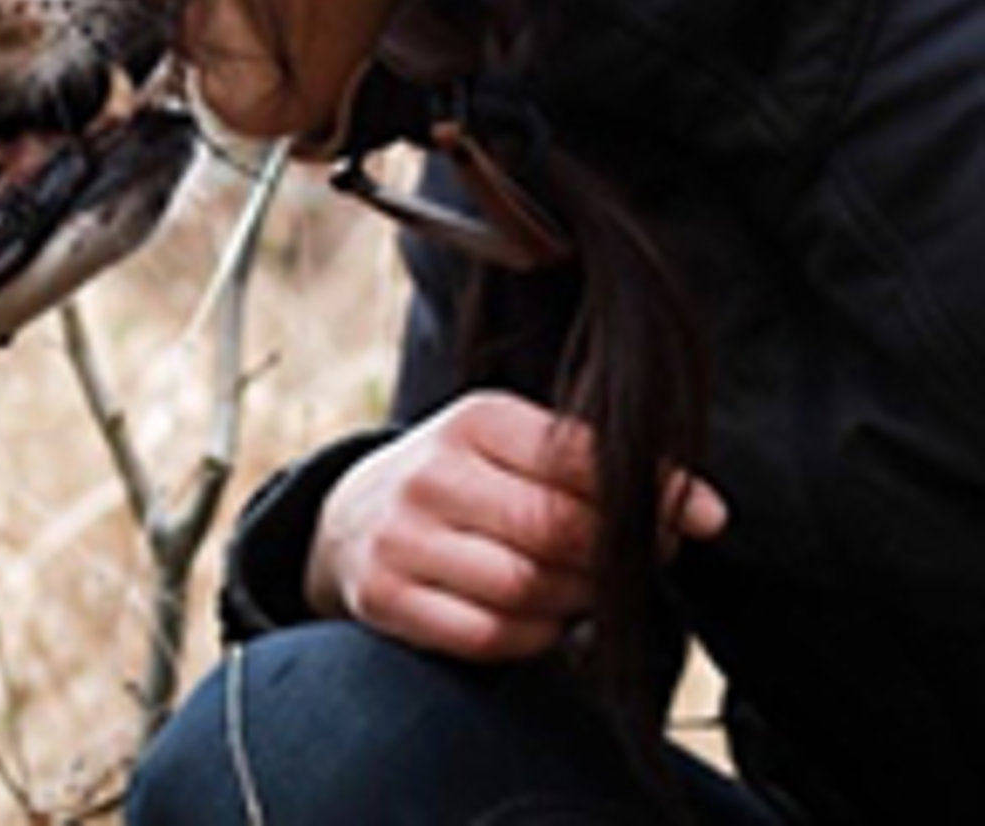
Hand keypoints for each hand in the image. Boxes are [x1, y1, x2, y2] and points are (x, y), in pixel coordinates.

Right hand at [303, 390, 727, 661]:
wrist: (352, 516)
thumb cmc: (466, 482)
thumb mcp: (515, 447)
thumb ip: (596, 470)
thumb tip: (705, 512)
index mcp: (474, 421)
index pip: (582, 461)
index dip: (652, 496)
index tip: (702, 519)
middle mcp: (432, 474)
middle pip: (558, 532)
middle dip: (615, 559)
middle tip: (640, 565)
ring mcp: (402, 538)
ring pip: (529, 590)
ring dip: (575, 602)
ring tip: (581, 589)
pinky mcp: (386, 597)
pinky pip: (490, 636)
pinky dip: (533, 636)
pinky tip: (538, 616)